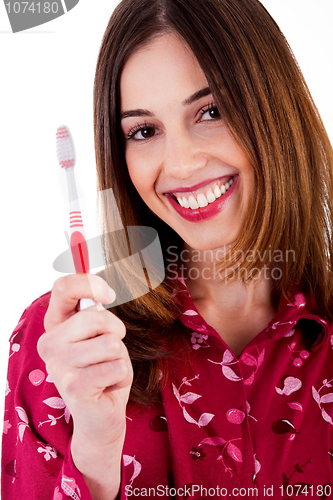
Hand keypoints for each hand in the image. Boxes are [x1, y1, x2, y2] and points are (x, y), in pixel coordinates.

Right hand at [37, 273, 132, 448]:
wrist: (100, 417)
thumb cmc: (103, 371)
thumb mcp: (100, 336)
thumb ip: (97, 314)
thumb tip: (103, 292)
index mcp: (55, 325)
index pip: (63, 287)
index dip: (90, 283)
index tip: (110, 294)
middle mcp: (49, 343)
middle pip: (97, 317)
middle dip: (116, 333)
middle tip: (110, 352)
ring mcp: (58, 365)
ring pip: (111, 344)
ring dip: (120, 358)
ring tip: (108, 372)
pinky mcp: (74, 386)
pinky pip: (117, 367)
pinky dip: (122, 376)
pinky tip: (108, 387)